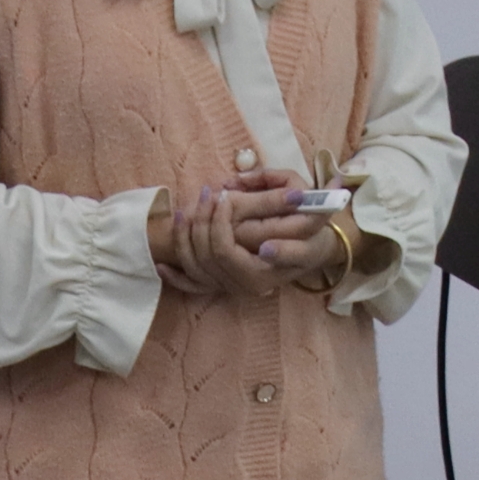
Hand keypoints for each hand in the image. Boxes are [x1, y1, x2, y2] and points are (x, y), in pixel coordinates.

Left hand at [155, 176, 308, 301]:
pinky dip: (175, 276)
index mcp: (260, 274)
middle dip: (201, 221)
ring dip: (184, 238)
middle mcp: (241, 285)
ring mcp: (230, 286)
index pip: (224, 249)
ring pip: (194, 267)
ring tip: (186, 209)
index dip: (217, 222)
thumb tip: (265, 250)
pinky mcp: (223, 285)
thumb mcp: (315, 229)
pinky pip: (192, 285)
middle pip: (205, 256)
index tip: (224, 195)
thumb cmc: (314, 235)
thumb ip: (294, 242)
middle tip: (207, 193)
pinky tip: (164, 264)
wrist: (314, 250)